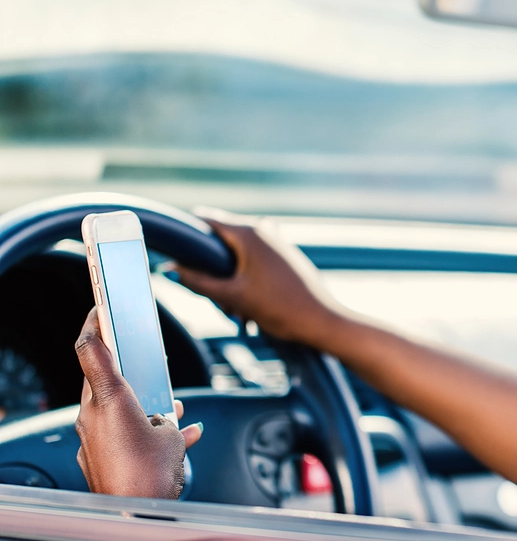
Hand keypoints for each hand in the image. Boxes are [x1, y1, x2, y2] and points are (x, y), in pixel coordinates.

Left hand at [74, 308, 202, 498]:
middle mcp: (92, 416)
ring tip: (171, 409)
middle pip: (104, 377)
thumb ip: (166, 415)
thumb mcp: (170, 433)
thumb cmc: (149, 476)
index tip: (99, 306)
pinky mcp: (95, 457)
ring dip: (140, 403)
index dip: (94, 322)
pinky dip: (142, 431)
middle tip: (145, 358)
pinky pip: (118, 433)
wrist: (135, 514)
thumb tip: (164, 415)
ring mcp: (91, 438)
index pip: (90, 348)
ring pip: (114, 406)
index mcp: (109, 398)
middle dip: (129, 369)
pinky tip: (177, 436)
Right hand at [176, 211, 343, 346]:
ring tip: (238, 312)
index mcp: (249, 232)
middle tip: (218, 300)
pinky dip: (247, 284)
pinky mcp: (285, 257)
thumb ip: (197, 282)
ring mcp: (277, 242)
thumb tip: (169, 268)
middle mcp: (264, 230)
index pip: (206, 219)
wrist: (322, 321)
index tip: (174, 252)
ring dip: (231, 282)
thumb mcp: (232, 297)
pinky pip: (255, 264)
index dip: (188, 235)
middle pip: (222, 241)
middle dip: (213, 270)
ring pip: (238, 256)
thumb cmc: (280, 308)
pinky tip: (253, 312)